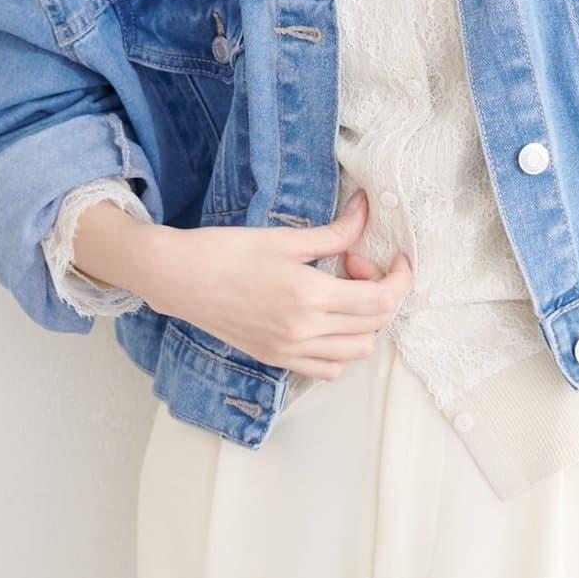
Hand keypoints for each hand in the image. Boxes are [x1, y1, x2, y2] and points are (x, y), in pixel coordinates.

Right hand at [139, 188, 414, 378]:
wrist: (179, 278)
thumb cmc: (226, 252)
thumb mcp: (286, 237)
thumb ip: (335, 232)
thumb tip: (366, 209)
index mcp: (309, 297)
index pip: (381, 300)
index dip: (399, 278)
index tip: (394, 258)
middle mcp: (304, 331)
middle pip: (375, 326)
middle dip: (381, 293)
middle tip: (354, 264)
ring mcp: (290, 351)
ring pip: (356, 352)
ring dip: (365, 323)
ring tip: (342, 292)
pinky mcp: (276, 359)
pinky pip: (327, 368)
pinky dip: (340, 348)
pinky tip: (326, 319)